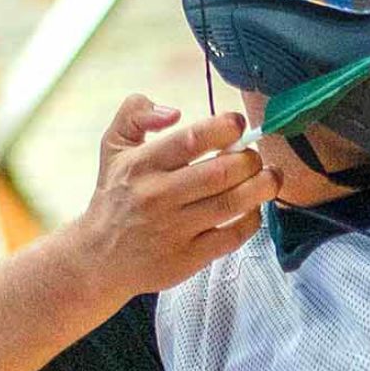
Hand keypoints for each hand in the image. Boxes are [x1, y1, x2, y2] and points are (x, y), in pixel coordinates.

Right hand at [64, 97, 280, 301]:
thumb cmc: (115, 196)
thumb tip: (174, 112)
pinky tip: (254, 208)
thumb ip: (135, 113)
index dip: (224, 127)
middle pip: (221, 172)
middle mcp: (158, 196)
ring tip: (271, 177)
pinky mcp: (188, 258)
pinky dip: (252, 219)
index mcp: (142, 165)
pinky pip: (232, 236)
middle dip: (250, 159)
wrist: (98, 258)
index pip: (191, 140)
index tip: (238, 124)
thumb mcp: (113, 147)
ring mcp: (174, 230)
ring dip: (262, 187)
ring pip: (231, 204)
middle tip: (255, 155)